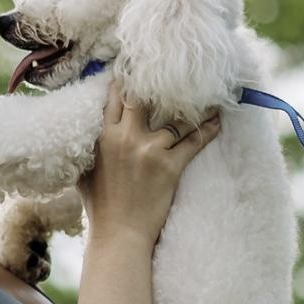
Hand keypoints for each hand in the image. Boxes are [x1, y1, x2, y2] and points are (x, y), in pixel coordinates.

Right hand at [76, 78, 220, 244]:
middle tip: (174, 73)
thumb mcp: (84, 170)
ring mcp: (149, 151)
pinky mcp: (170, 166)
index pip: (115, 96)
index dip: (127, 79)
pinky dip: (208, 129)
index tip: (138, 69)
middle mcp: (125, 137)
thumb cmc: (100, 206)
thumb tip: (89, 126)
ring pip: (175, 118)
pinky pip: (193, 141)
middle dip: (158, 84)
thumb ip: (88, 145)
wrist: (119, 235)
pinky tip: (218, 120)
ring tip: (206, 97)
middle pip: (143, 97)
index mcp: (102, 136)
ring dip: (192, 107)